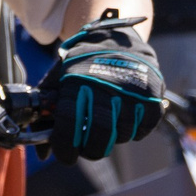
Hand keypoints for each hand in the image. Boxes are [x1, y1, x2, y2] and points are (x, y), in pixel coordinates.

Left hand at [46, 13, 164, 161]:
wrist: (114, 39)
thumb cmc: (82, 65)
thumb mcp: (58, 81)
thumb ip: (46, 116)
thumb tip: (43, 153)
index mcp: (77, 83)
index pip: (70, 128)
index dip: (66, 149)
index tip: (67, 156)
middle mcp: (106, 87)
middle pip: (100, 138)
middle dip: (92, 150)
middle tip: (89, 148)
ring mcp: (132, 92)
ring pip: (122, 136)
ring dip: (114, 136)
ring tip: (110, 122)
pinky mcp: (152, 96)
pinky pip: (142, 130)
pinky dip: (134, 130)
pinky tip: (126, 116)